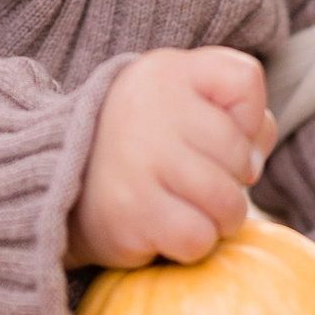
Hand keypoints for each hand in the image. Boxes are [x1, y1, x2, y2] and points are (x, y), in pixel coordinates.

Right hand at [73, 48, 273, 268]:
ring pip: (227, 203)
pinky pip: (199, 239)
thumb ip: (234, 110)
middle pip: (239, 153)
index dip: (248, 117)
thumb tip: (254, 160)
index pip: (245, 80)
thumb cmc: (141, 140)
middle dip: (232, 178)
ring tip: (189, 206)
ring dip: (219, 217)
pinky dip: (193, 243)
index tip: (217, 134)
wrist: (60, 181)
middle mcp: (152, 109)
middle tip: (198, 180)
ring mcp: (141, 162)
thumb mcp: (181, 100)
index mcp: (169, 71)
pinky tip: (167, 228)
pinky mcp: (133, 214)